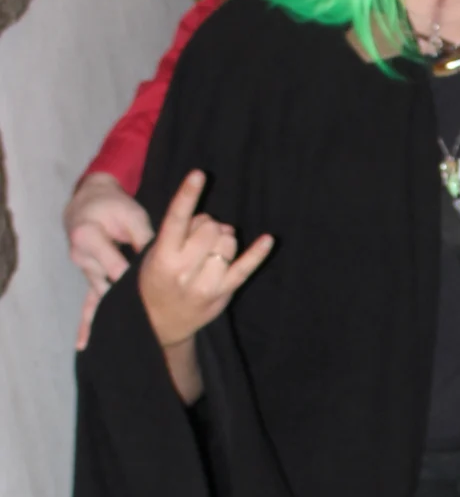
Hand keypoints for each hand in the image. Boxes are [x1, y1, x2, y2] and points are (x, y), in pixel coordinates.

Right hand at [65, 171, 154, 349]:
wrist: (88, 201)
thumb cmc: (113, 205)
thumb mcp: (131, 215)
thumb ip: (146, 238)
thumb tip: (166, 259)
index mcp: (88, 237)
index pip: (115, 267)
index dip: (136, 283)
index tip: (155, 298)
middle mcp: (82, 257)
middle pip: (108, 286)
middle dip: (129, 303)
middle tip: (148, 325)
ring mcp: (83, 270)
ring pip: (101, 298)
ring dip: (115, 315)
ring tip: (128, 339)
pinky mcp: (88, 277)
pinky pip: (88, 303)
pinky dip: (86, 325)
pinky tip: (83, 345)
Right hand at [137, 170, 272, 355]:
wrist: (159, 322)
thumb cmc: (157, 279)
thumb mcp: (155, 254)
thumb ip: (180, 233)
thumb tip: (213, 220)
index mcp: (162, 256)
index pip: (176, 219)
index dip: (188, 194)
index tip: (199, 173)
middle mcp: (183, 269)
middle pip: (209, 228)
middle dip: (208, 225)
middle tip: (199, 238)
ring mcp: (205, 283)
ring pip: (228, 242)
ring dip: (224, 239)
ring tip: (211, 251)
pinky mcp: (224, 293)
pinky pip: (245, 268)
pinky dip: (258, 253)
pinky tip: (268, 239)